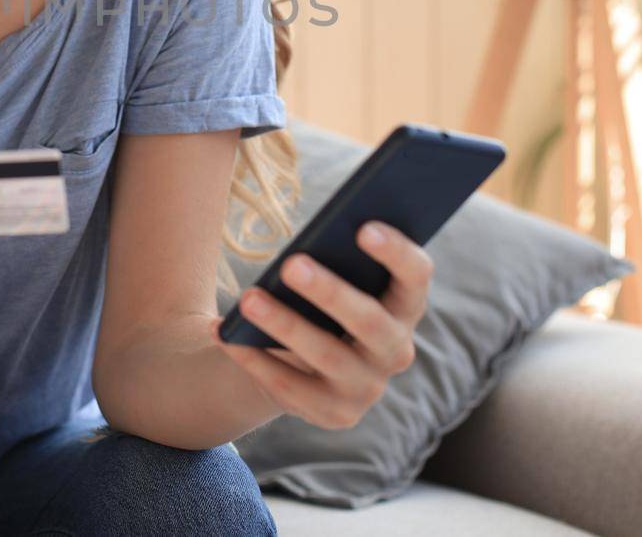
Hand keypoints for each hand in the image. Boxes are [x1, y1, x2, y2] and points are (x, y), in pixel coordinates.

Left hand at [208, 221, 432, 429]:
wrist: (301, 364)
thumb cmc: (319, 302)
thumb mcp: (332, 280)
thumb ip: (332, 263)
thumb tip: (303, 251)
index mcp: (404, 306)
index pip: (415, 276)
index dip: (397, 252)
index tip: (364, 227)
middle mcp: (396, 351)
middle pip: (370, 321)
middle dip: (331, 292)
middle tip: (291, 263)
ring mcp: (367, 388)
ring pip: (327, 356)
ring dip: (285, 325)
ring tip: (248, 298)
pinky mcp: (334, 414)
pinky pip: (292, 387)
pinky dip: (256, 359)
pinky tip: (226, 335)